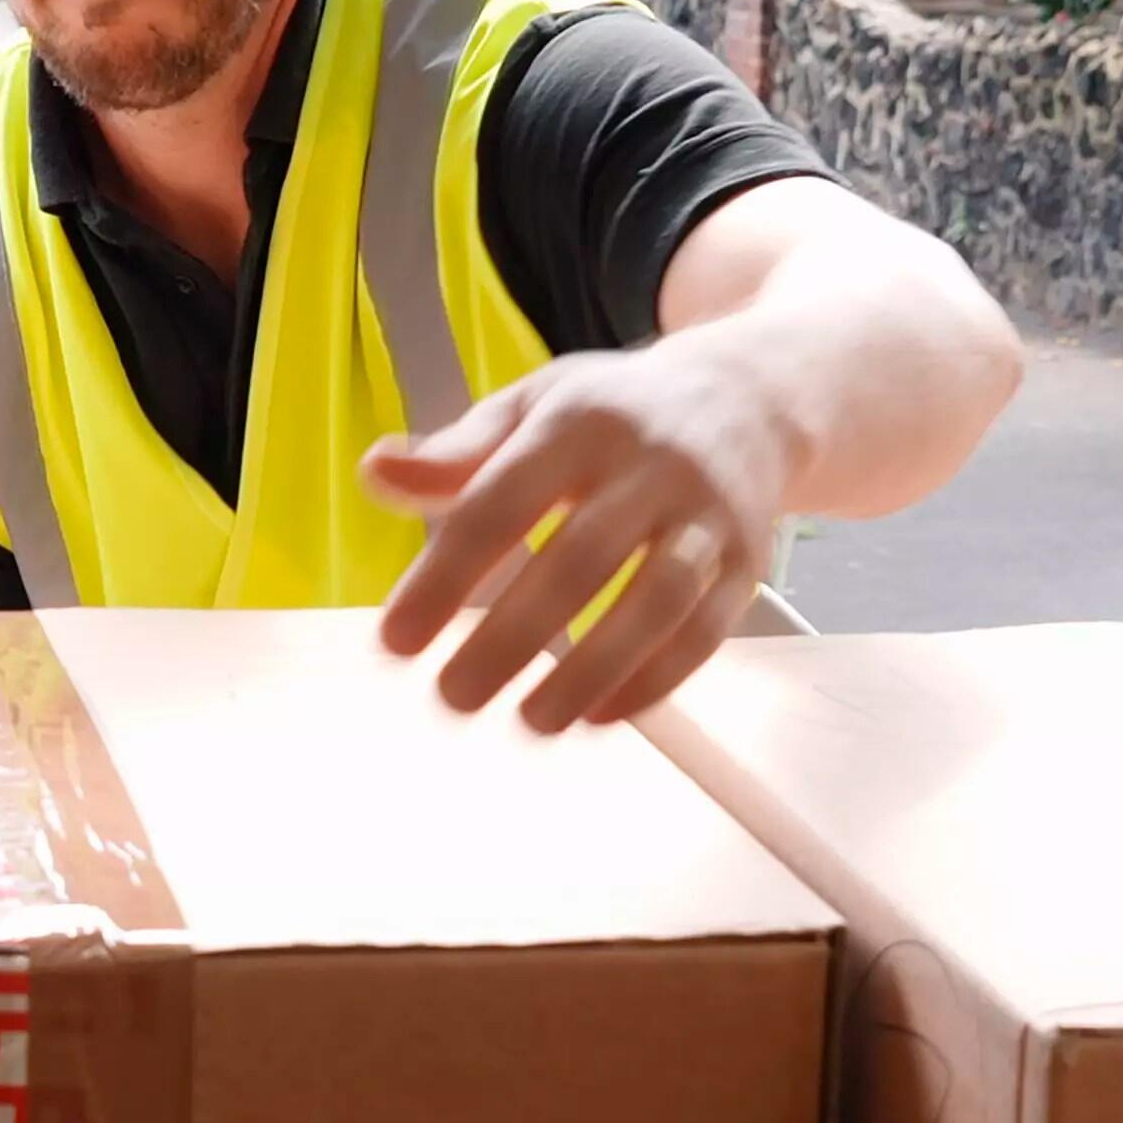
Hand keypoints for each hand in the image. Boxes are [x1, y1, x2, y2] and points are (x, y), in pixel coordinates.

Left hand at [364, 345, 804, 731]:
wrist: (746, 399)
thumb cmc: (614, 414)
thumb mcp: (532, 407)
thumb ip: (456, 452)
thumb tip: (377, 474)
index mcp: (580, 423)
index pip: (501, 503)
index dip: (446, 577)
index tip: (397, 641)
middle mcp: (651, 465)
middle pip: (580, 559)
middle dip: (512, 637)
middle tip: (453, 696)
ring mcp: (707, 515)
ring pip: (656, 601)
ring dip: (591, 670)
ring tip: (531, 722)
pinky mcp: (746, 562)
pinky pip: (705, 631)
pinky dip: (653, 681)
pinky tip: (597, 715)